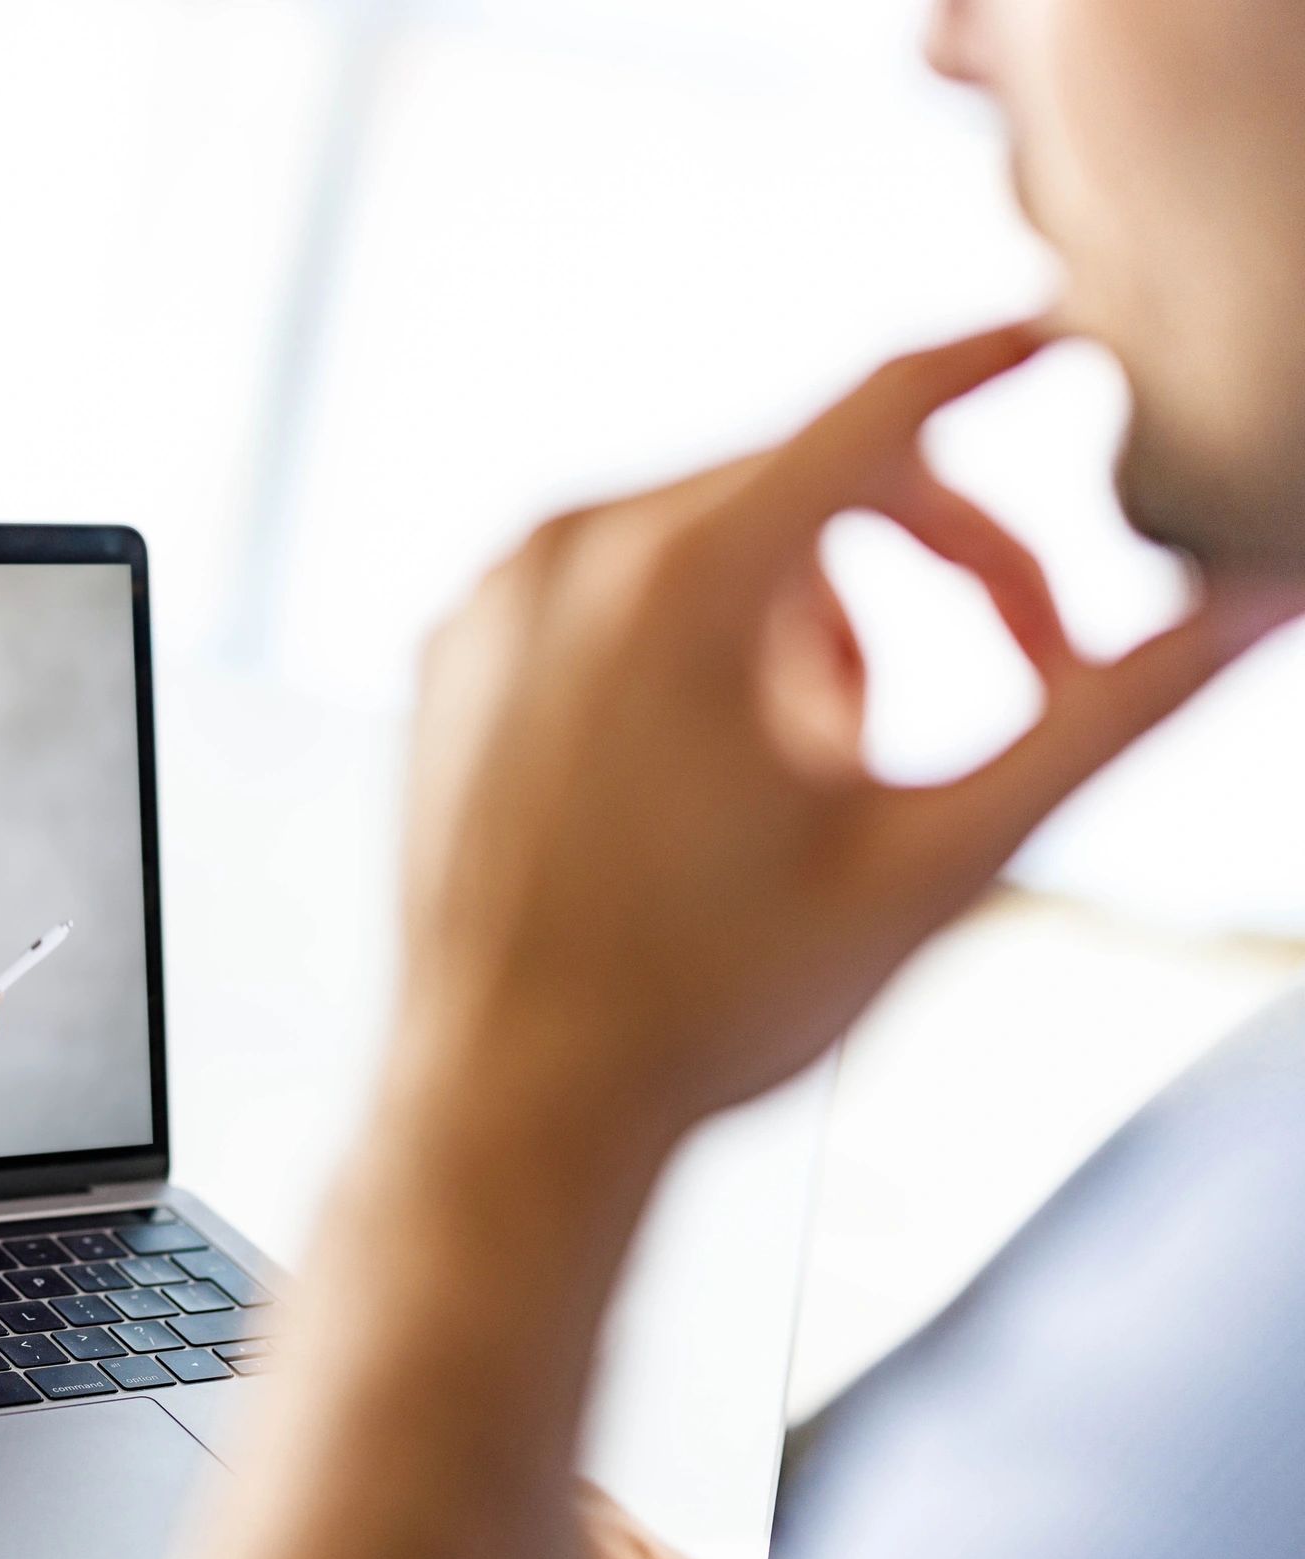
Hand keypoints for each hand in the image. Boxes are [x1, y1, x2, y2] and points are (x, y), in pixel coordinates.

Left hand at [395, 322, 1291, 1150]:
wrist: (513, 1104)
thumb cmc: (712, 1001)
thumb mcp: (938, 854)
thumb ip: (1107, 711)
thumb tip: (1263, 604)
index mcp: (683, 574)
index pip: (880, 407)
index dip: (992, 361)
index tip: (1059, 336)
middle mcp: (567, 550)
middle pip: (807, 482)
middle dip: (931, 563)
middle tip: (1018, 675)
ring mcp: (493, 598)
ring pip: (711, 539)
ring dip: (811, 619)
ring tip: (825, 770)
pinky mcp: (452, 652)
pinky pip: (610, 588)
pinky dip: (694, 640)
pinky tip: (711, 774)